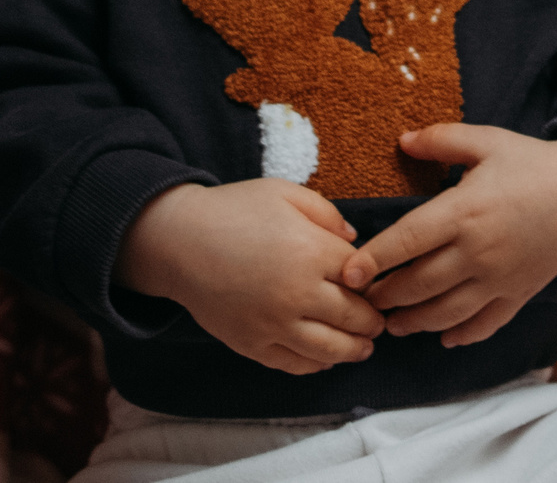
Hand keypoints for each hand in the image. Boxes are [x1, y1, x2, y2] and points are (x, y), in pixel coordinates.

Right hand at [116, 180, 385, 373]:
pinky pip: (296, 365)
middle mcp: (297, 294)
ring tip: (364, 346)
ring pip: (332, 350)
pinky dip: (318, 365)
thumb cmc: (232, 210)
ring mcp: (275, 325)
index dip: (370, 278)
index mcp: (310, 251)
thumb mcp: (283, 193)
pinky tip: (326, 358)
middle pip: (354, 317)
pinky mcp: (253, 345)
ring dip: (355, 349)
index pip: (361, 275)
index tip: (373, 282)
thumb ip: (327, 214)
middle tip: (378, 321)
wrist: (178, 241)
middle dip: (372, 320)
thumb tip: (356, 243)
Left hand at [339, 127, 556, 348]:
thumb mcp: (486, 141)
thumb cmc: (533, 164)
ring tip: (391, 323)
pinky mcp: (519, 294)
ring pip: (446, 312)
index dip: (374, 259)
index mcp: (464, 211)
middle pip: (420, 284)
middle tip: (360, 299)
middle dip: (385, 296)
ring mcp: (500, 279)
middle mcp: (478, 252)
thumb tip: (401, 140)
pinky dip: (461, 335)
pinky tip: (443, 336)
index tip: (348, 273)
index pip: (408, 241)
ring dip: (414, 322)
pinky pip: (485, 324)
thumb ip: (441, 141)